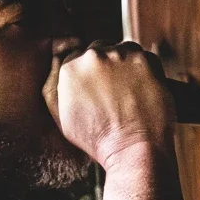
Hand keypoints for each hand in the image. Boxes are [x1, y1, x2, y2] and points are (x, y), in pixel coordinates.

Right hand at [53, 41, 172, 167]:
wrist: (133, 149)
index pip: (78, 56)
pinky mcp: (146, 60)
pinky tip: (142, 91)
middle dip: (105, 66)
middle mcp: (94, 56)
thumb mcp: (60, 116)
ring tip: (129, 92)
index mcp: (70, 68)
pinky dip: (145, 70)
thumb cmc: (97, 139)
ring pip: (122, 50)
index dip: (88, 72)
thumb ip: (53, 84)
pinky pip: (145, 57)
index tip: (98, 86)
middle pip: (100, 49)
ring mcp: (121, 55)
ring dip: (125, 65)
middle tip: (114, 91)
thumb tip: (58, 56)